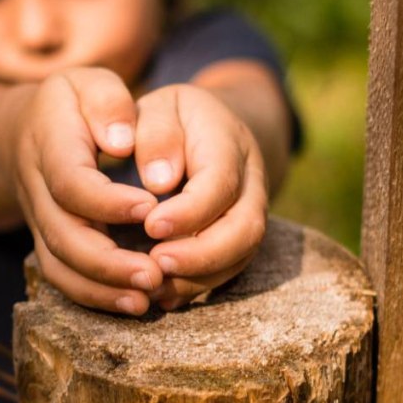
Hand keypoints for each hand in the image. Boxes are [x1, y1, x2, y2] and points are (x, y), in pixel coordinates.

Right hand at [11, 68, 163, 314]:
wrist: (24, 132)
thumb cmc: (73, 104)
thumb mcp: (89, 83)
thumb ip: (107, 102)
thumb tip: (123, 141)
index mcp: (48, 144)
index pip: (71, 182)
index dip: (107, 202)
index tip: (151, 208)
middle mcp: (38, 189)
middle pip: (63, 236)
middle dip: (108, 262)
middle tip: (155, 274)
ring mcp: (40, 221)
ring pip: (61, 266)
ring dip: (103, 289)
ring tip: (147, 298)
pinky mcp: (50, 243)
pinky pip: (64, 279)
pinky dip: (96, 297)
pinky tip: (134, 304)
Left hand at [130, 84, 268, 309]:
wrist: (207, 126)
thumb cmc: (171, 117)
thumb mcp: (158, 107)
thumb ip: (156, 134)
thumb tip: (158, 181)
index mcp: (229, 141)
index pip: (220, 183)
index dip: (190, 211)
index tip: (151, 226)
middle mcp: (251, 181)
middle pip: (246, 228)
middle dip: (202, 255)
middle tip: (157, 264)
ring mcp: (251, 211)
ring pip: (241, 255)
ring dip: (199, 277)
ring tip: (154, 287)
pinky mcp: (239, 236)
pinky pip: (229, 269)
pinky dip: (197, 286)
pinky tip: (163, 295)